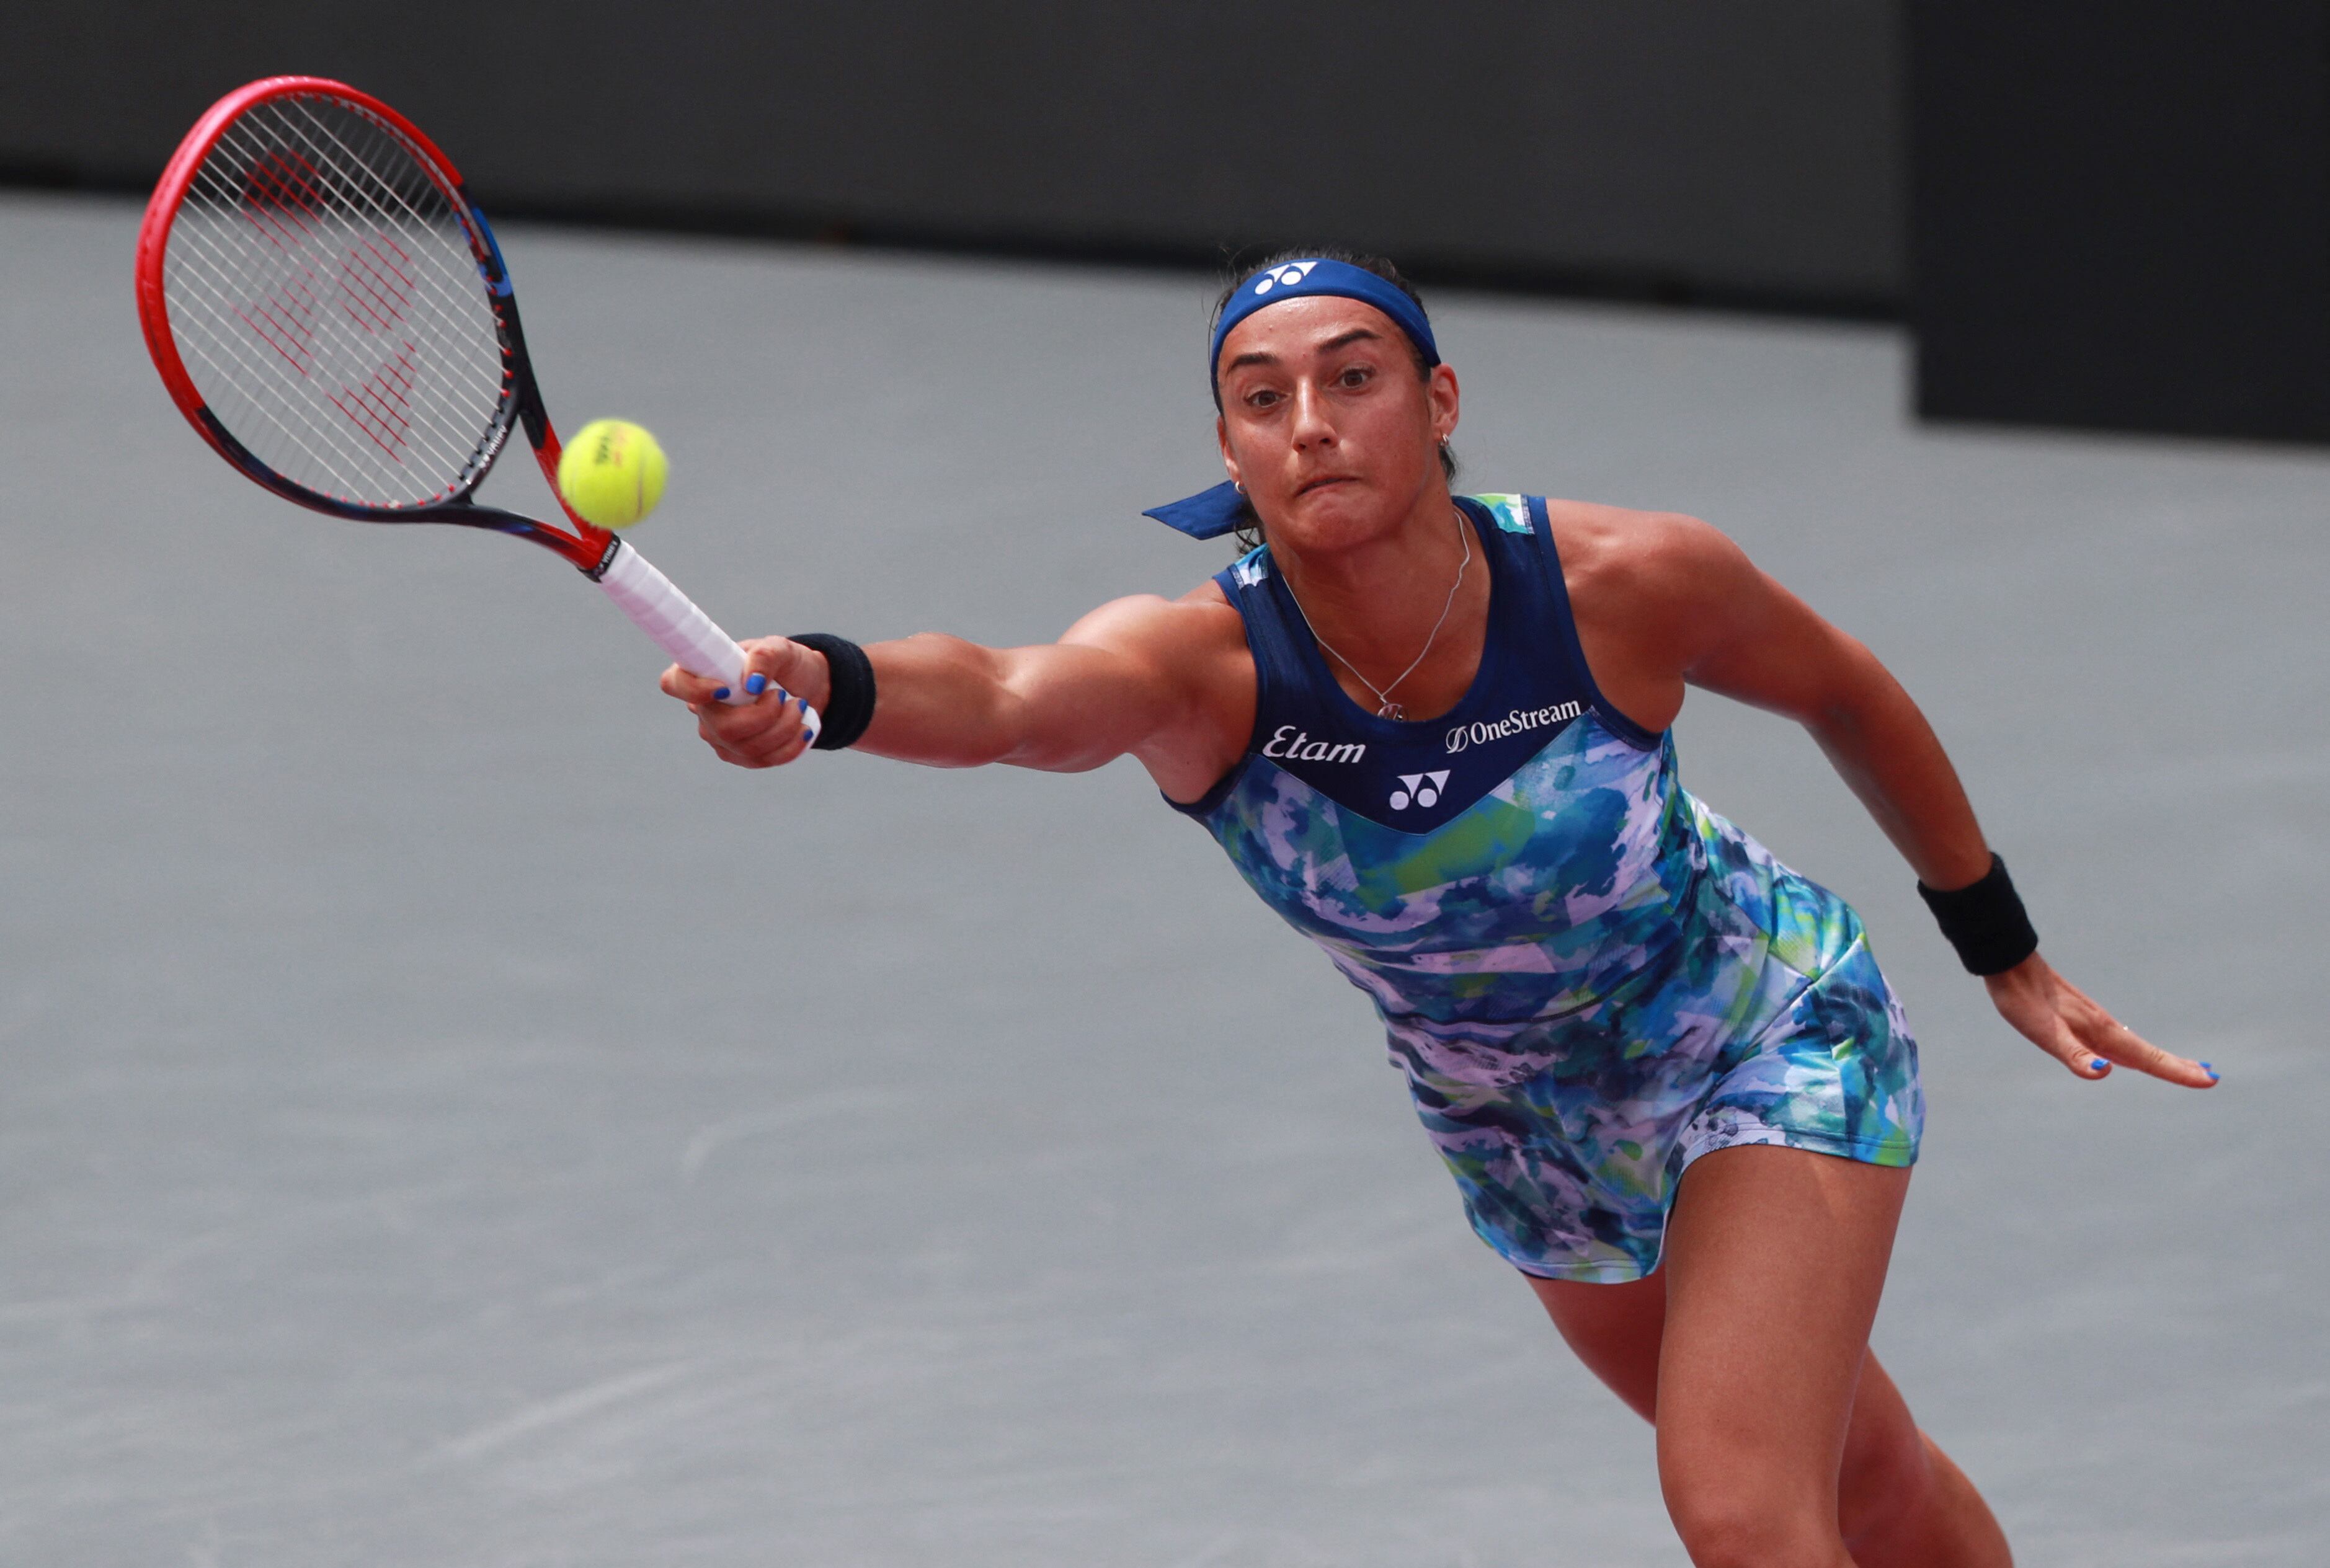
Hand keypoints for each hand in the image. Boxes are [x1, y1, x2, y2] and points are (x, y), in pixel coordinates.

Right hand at [659, 636, 831, 768]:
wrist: (809, 687)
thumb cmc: (787, 664)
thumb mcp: (781, 649)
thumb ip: (765, 656)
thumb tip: (751, 683)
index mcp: (704, 673)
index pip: (674, 683)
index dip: (692, 689)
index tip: (724, 687)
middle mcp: (705, 709)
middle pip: (722, 728)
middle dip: (764, 716)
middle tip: (784, 697)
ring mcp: (721, 736)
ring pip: (747, 748)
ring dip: (784, 728)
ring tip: (799, 706)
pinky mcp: (742, 755)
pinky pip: (763, 760)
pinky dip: (791, 745)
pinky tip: (803, 728)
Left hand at [1983, 952, 2216, 1086]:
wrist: (2008, 965)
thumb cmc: (2024, 1002)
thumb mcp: (2045, 1034)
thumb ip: (2074, 1055)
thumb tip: (2106, 1072)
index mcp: (2102, 1033)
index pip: (2148, 1058)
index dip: (2178, 1071)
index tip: (2210, 1080)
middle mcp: (2104, 1028)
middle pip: (2149, 1053)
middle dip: (2179, 1067)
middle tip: (2210, 1077)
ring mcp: (2094, 1023)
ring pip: (2134, 1046)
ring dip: (2161, 1059)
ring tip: (2183, 1069)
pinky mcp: (2080, 1019)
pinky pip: (2116, 1040)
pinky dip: (2134, 1051)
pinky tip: (2125, 1056)